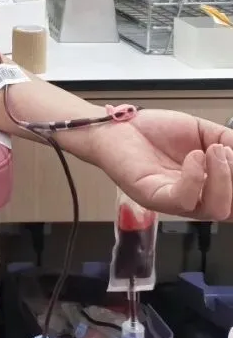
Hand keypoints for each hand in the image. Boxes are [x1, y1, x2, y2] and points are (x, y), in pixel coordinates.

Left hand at [85, 109, 232, 219]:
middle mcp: (196, 200)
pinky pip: (183, 199)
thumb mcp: (203, 133)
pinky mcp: (153, 196)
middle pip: (232, 211)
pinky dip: (196, 177)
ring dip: (224, 177)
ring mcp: (175, 201)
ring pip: (215, 209)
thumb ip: (229, 144)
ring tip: (215, 151)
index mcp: (209, 187)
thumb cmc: (155, 132)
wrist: (116, 126)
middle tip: (229, 153)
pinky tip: (195, 157)